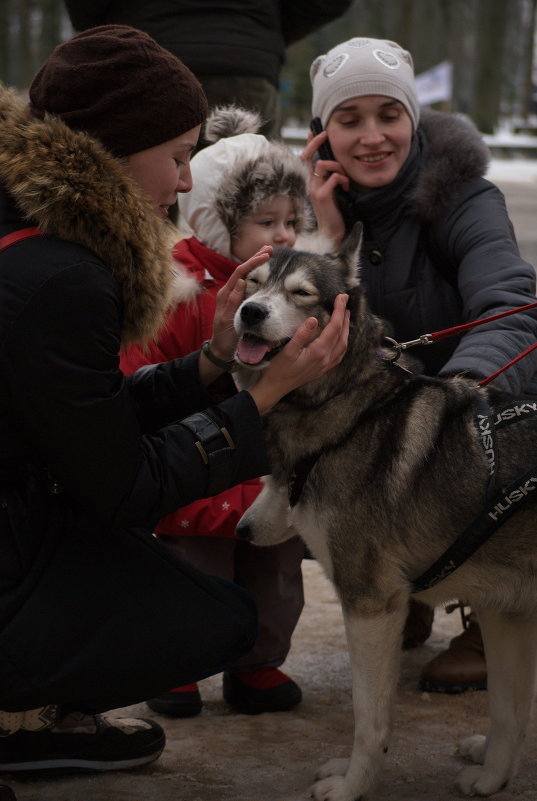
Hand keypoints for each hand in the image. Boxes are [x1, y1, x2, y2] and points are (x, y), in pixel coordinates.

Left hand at [210, 245, 272, 361]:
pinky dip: (256, 274)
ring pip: (245, 275)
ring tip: (268, 254)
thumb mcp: (227, 321)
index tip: (266, 255)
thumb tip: (241, 281)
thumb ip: (233, 301)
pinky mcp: (238, 301)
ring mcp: (233, 296)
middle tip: (270, 249)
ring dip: (256, 264)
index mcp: (226, 295)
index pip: (239, 273)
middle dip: (255, 258)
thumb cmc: (225, 338)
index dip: (252, 263)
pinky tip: (264, 271)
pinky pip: (247, 283)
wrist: (221, 350)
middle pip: (242, 270)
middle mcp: (229, 292)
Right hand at [248, 293, 349, 414]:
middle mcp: (326, 359)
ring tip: (345, 317)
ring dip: (346, 330)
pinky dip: (343, 343)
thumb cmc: (278, 369)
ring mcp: (325, 366)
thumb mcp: (287, 350)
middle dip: (345, 317)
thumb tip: (314, 319)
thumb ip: (301, 334)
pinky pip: (339, 355)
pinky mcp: (322, 370)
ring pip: (343, 345)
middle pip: (342, 335)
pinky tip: (340, 339)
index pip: (334, 327)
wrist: (275, 388)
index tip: (342, 297)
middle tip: (345, 302)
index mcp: (319, 352)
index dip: (339, 311)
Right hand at [301, 132, 348, 244]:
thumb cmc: (335, 210)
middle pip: (308, 157)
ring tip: (345, 178)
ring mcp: (313, 189)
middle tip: (325, 134)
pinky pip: (334, 177)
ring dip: (338, 167)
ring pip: (323, 164)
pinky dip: (343, 179)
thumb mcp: (331, 190)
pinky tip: (346, 188)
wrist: (332, 230)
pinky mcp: (322, 195)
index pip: (305, 159)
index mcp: (311, 182)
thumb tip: (337, 163)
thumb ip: (330, 177)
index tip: (314, 131)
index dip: (309, 144)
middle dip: (316, 143)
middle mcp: (309, 184)